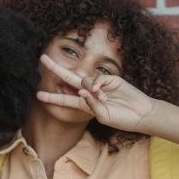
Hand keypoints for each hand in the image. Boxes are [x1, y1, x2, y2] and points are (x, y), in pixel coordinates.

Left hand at [36, 54, 156, 132]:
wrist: (140, 114)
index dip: (52, 97)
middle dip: (56, 68)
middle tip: (43, 58)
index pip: (66, 99)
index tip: (38, 95)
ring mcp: (100, 85)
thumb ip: (90, 106)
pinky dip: (97, 84)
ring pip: (84, 80)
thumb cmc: (121, 119)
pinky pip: (97, 78)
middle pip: (69, 78)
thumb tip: (82, 90)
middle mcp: (90, 93)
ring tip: (103, 99)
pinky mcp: (110, 79)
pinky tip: (102, 92)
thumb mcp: (103, 117)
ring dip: (90, 90)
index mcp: (86, 105)